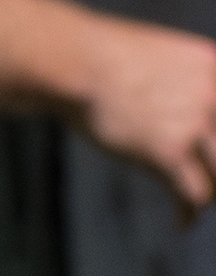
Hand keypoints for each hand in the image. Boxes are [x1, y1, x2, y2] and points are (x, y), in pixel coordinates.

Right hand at [70, 12, 215, 218]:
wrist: (72, 62)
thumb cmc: (99, 55)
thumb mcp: (160, 52)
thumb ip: (183, 77)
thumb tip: (175, 102)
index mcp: (215, 67)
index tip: (208, 155)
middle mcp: (214, 96)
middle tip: (205, 181)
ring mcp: (192, 125)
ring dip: (210, 193)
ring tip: (194, 204)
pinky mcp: (167, 152)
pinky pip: (193, 194)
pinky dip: (188, 213)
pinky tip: (180, 223)